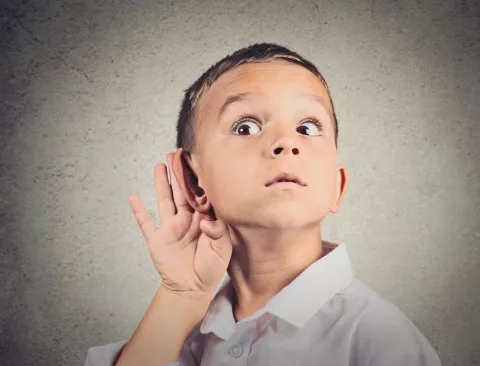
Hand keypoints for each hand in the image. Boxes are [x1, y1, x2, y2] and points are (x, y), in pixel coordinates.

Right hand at [128, 151, 232, 299]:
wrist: (193, 288)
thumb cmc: (211, 268)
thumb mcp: (222, 249)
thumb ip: (217, 231)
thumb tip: (204, 219)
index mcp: (204, 219)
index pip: (201, 195)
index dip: (199, 179)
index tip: (197, 162)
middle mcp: (186, 219)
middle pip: (181, 191)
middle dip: (179, 173)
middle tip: (176, 154)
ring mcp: (170, 227)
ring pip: (164, 200)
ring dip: (161, 183)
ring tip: (160, 165)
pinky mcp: (157, 238)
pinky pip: (145, 222)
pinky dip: (138, 211)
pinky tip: (133, 197)